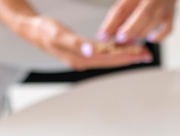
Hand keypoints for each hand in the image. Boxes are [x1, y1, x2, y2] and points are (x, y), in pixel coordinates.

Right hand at [23, 15, 151, 69]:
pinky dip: (115, 52)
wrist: (32, 30)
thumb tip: (91, 51)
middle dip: (129, 57)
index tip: (138, 53)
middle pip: (111, 61)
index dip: (124, 55)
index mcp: (80, 58)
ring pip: (109, 58)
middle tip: (146, 54)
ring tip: (140, 52)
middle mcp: (84, 61)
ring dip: (124, 55)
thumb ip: (76, 43)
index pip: (108, 58)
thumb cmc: (44, 30)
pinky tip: (123, 49)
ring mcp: (84, 58)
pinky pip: (103, 54)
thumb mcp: (58, 34)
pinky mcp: (83, 53)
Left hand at [99, 0, 176, 43]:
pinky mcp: (171, 15)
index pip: (122, 8)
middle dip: (130, 29)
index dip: (112, 23)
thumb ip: (121, 12)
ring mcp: (164, 7)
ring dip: (141, 34)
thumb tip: (110, 32)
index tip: (103, 36)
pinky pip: (167, 29)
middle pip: (143, 15)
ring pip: (154, 22)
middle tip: (120, 40)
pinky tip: (150, 38)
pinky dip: (159, 36)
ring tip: (130, 41)